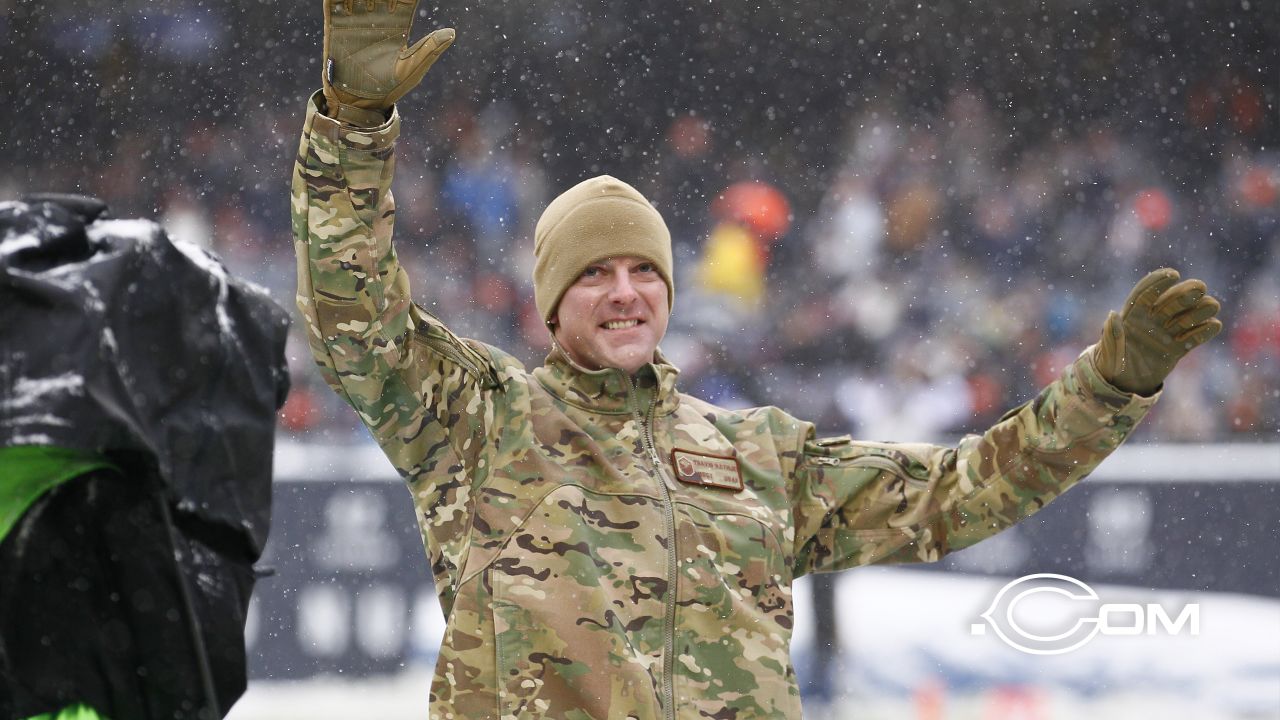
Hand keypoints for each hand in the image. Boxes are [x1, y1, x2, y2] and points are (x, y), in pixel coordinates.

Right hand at [322, 0, 454, 125]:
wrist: (359, 103)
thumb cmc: (390, 88)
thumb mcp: (412, 68)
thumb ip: (429, 48)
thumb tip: (452, 33)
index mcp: (396, 27)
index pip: (403, 0)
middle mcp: (376, 20)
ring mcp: (355, 22)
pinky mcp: (336, 27)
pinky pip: (334, 5)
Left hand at [1093, 268, 1222, 395]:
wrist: (1123, 385)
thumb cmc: (1111, 365)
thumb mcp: (1107, 353)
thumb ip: (1112, 335)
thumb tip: (1113, 315)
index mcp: (1132, 316)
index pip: (1145, 294)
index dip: (1158, 282)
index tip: (1173, 274)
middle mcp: (1152, 320)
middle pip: (1171, 301)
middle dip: (1185, 292)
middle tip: (1200, 287)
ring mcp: (1167, 333)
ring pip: (1187, 316)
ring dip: (1200, 309)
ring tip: (1211, 306)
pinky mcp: (1178, 348)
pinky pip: (1194, 337)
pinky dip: (1205, 331)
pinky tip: (1214, 325)